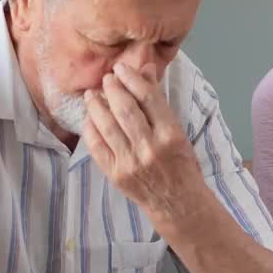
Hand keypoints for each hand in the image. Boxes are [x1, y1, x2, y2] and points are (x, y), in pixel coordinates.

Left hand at [84, 63, 205, 221]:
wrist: (179, 204)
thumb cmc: (183, 165)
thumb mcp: (179, 132)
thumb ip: (158, 101)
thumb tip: (145, 69)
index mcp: (171, 134)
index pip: (148, 98)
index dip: (132, 79)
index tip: (121, 68)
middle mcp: (150, 147)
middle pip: (125, 109)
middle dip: (112, 89)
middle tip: (106, 78)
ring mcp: (131, 162)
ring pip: (108, 126)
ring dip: (96, 106)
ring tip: (92, 95)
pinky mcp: (116, 174)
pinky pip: (97, 147)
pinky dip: (91, 129)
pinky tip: (89, 118)